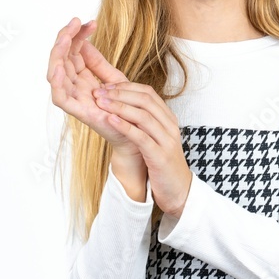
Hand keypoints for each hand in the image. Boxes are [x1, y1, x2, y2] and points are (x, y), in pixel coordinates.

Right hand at [46, 17, 141, 163]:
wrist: (137, 132)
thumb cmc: (126, 108)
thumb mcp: (114, 78)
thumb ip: (98, 62)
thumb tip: (84, 43)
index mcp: (81, 77)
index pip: (73, 50)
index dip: (78, 34)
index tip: (90, 22)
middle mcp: (74, 85)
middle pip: (61, 57)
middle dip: (65, 38)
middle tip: (75, 22)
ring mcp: (75, 98)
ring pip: (55, 73)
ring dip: (58, 54)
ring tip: (65, 38)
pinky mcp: (78, 111)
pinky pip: (60, 97)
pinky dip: (57, 83)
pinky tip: (61, 67)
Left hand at [91, 81, 192, 218]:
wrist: (178, 191)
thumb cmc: (161, 164)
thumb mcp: (155, 138)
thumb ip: (143, 123)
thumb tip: (119, 107)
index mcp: (168, 119)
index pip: (148, 93)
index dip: (126, 86)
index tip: (105, 86)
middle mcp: (170, 126)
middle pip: (145, 100)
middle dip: (120, 93)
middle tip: (99, 92)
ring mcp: (167, 141)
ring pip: (143, 116)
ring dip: (119, 107)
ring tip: (100, 103)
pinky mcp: (160, 156)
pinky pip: (141, 137)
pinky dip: (125, 126)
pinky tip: (110, 120)